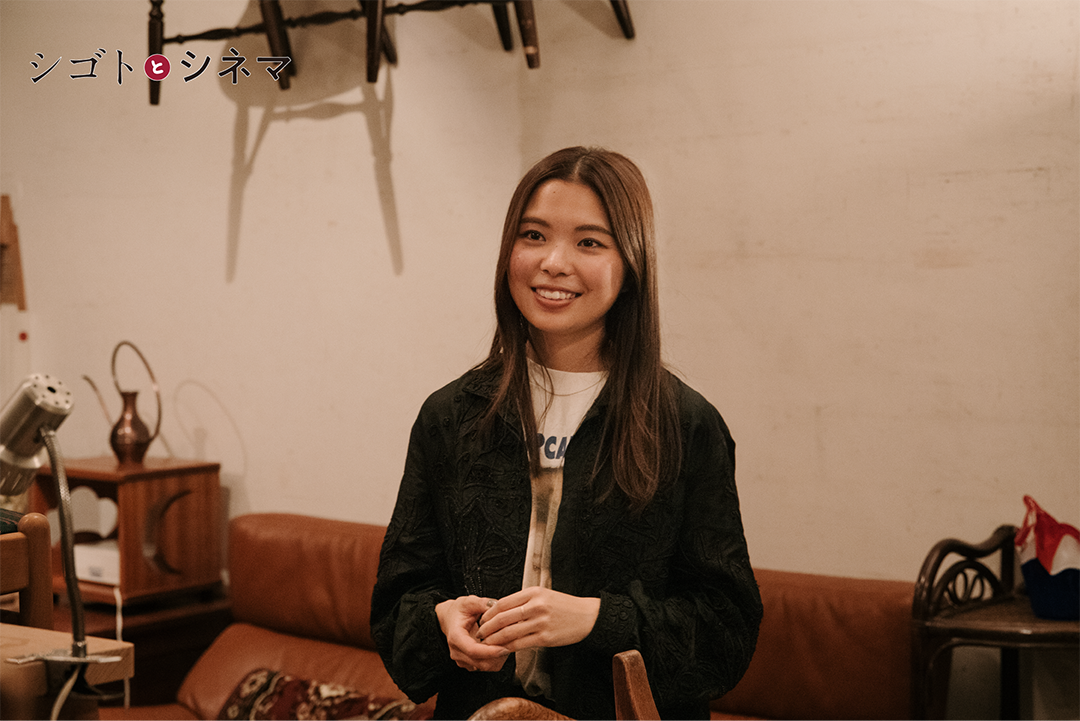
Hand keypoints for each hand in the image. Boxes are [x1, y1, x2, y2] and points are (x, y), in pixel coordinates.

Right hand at [435, 596, 510, 672]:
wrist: (449, 619)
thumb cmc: (458, 610)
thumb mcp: (469, 602)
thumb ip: (482, 603)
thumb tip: (497, 605)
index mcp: (455, 637)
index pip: (473, 650)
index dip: (490, 651)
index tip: (505, 648)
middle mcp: (457, 652)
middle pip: (481, 662)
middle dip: (498, 655)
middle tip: (511, 642)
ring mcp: (462, 660)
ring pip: (485, 667)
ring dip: (498, 658)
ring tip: (506, 643)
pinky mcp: (468, 664)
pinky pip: (485, 667)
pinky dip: (495, 659)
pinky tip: (500, 646)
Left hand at [477, 587, 599, 651]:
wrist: (587, 616)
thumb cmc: (564, 606)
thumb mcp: (544, 594)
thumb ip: (524, 600)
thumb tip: (501, 609)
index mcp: (533, 592)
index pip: (503, 602)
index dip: (489, 613)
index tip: (482, 619)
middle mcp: (536, 606)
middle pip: (502, 618)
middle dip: (487, 627)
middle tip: (479, 633)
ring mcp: (540, 622)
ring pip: (509, 632)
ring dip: (494, 639)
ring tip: (486, 643)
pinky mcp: (545, 637)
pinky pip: (520, 644)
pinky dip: (508, 647)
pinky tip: (501, 649)